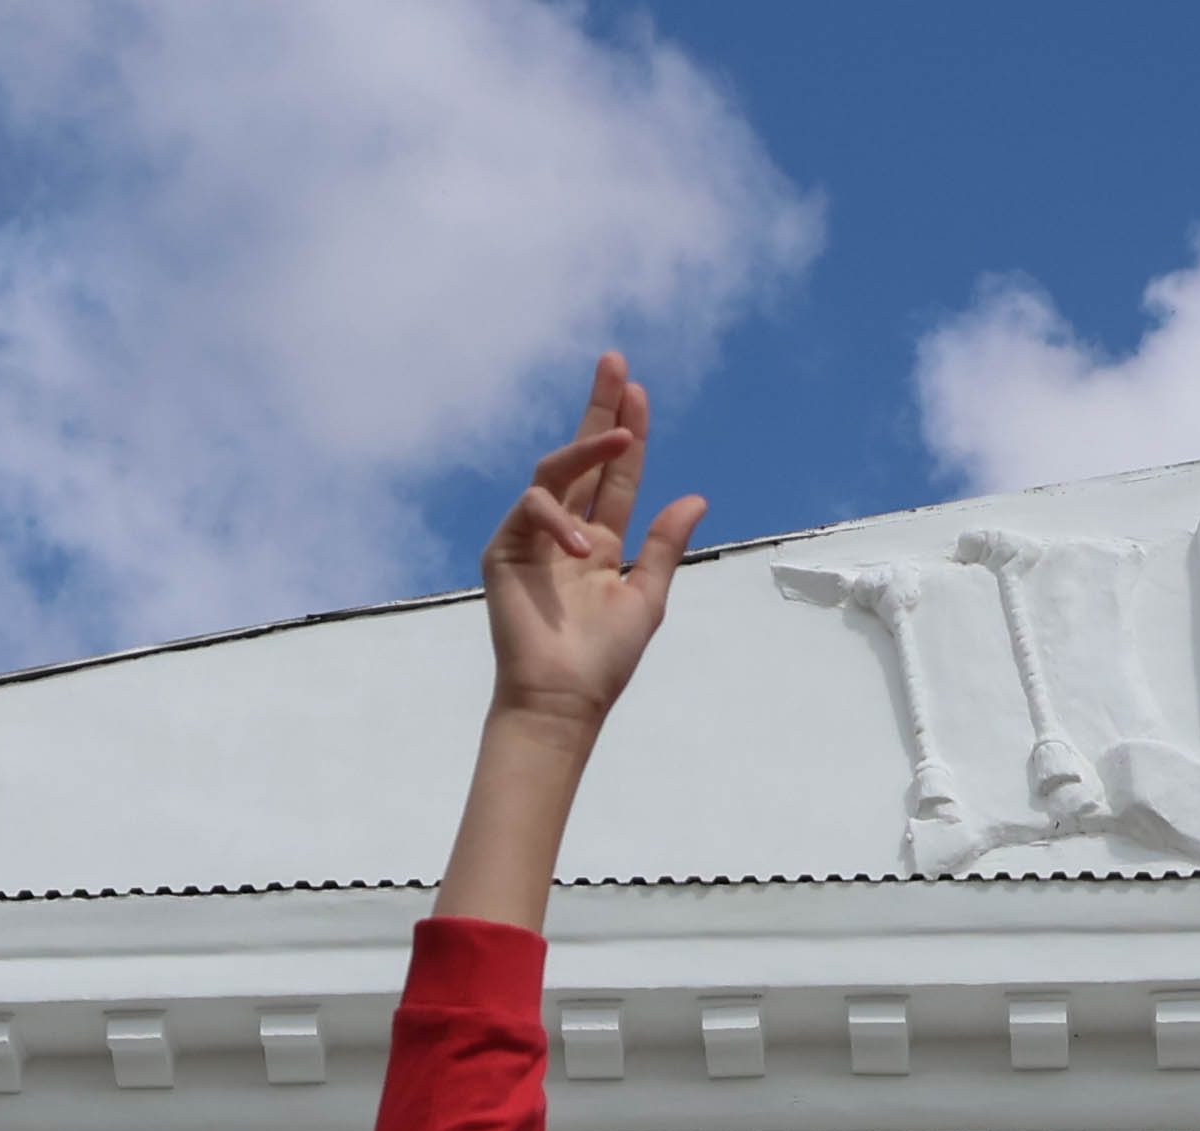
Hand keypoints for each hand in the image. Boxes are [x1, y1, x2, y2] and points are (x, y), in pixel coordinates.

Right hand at [478, 351, 700, 737]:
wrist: (563, 700)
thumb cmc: (603, 660)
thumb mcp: (646, 596)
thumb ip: (664, 545)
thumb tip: (695, 497)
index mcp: (601, 542)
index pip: (616, 477)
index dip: (629, 435)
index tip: (638, 390)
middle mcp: (566, 532)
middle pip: (584, 457)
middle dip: (599, 410)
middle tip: (614, 362)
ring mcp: (533, 537)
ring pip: (556, 472)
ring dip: (589, 447)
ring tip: (623, 435)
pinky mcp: (505, 550)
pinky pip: (529, 509)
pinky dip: (557, 520)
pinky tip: (582, 546)